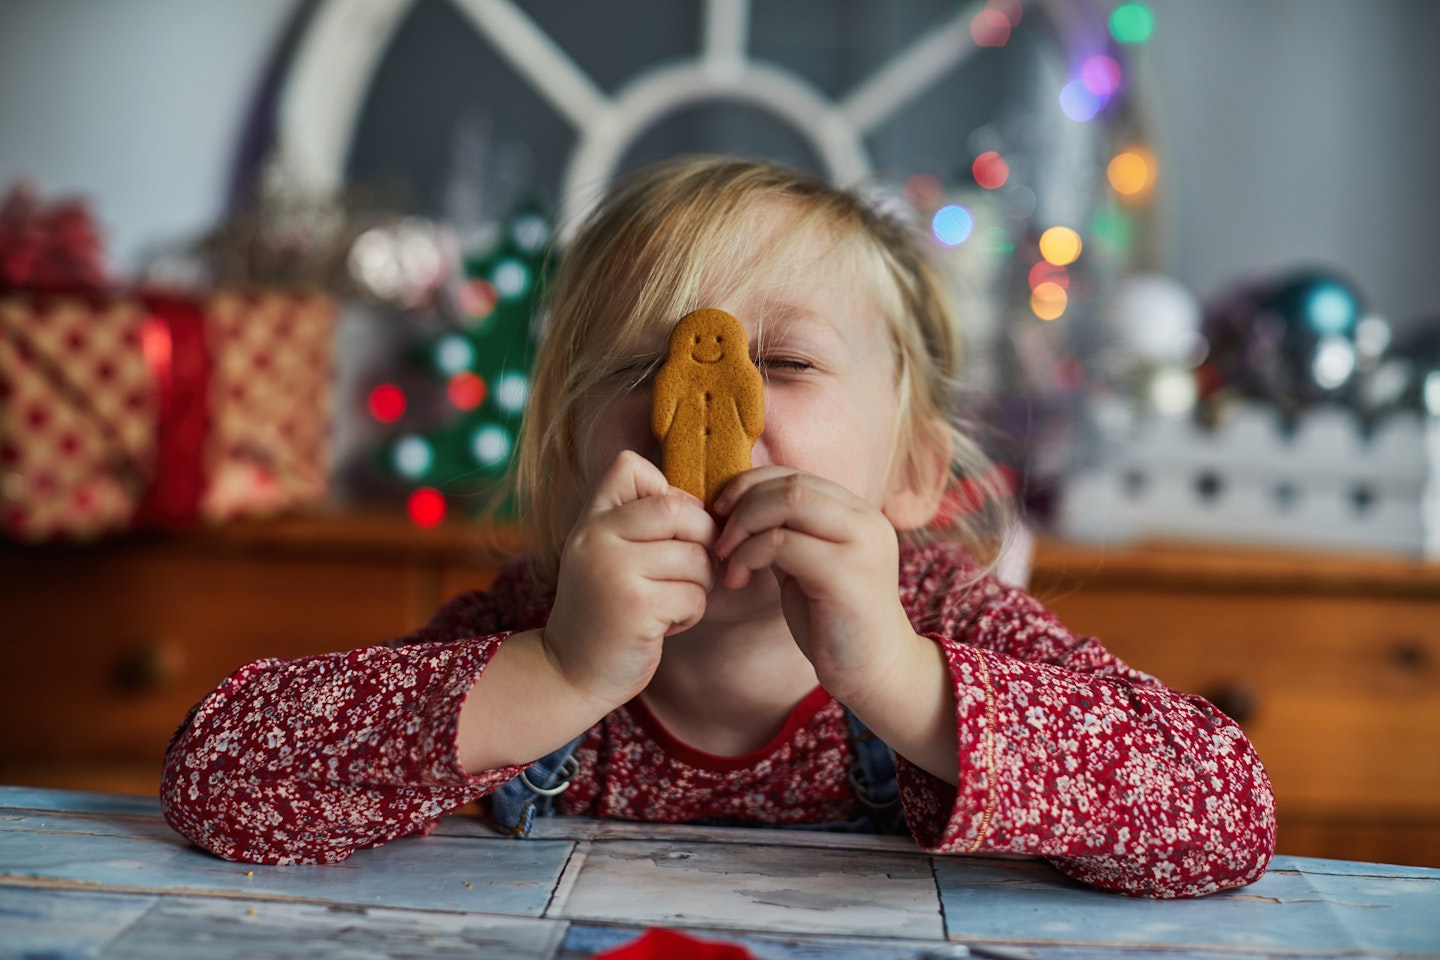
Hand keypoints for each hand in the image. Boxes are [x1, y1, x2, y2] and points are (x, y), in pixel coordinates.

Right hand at [545, 450, 717, 713]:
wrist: (568, 672)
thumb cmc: (603, 610)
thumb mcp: (605, 555)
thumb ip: (637, 523)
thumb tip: (705, 505)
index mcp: (590, 520)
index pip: (630, 467)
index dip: (666, 491)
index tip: (671, 529)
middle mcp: (596, 538)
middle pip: (678, 509)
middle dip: (702, 539)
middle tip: (692, 567)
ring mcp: (614, 571)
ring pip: (695, 557)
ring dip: (700, 583)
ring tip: (674, 600)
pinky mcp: (635, 608)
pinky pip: (694, 596)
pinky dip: (691, 613)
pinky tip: (666, 624)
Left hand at [711, 468, 916, 703]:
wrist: (874, 673)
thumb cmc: (833, 622)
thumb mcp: (806, 566)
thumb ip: (786, 533)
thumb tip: (736, 507)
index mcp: (857, 513)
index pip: (795, 475)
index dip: (749, 486)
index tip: (721, 515)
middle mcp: (865, 520)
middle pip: (791, 483)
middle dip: (742, 504)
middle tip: (718, 538)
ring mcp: (861, 544)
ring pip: (788, 501)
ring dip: (743, 526)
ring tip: (726, 558)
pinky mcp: (847, 574)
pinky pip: (782, 543)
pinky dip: (748, 555)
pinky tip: (738, 579)